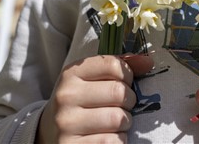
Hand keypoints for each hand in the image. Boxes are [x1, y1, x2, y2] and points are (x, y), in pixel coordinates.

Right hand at [38, 54, 153, 143]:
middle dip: (128, 100)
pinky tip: (106, 137)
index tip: (124, 82)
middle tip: (121, 106)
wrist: (50, 133)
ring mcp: (67, 124)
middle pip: (119, 92)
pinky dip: (118, 140)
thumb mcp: (91, 80)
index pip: (113, 65)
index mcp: (71, 74)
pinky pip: (113, 141)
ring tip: (114, 123)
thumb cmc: (80, 102)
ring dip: (124, 123)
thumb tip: (148, 62)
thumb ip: (119, 67)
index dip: (127, 75)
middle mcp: (66, 96)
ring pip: (119, 119)